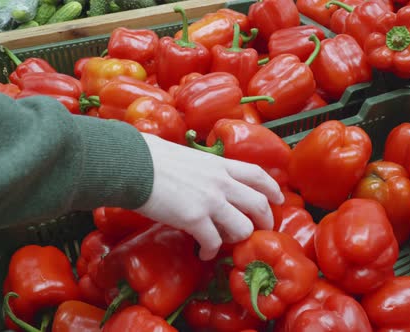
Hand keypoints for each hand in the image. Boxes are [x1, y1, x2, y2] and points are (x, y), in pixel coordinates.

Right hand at [136, 133, 284, 260]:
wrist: (131, 163)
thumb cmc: (150, 155)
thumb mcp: (186, 155)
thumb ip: (201, 167)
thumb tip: (197, 174)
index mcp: (219, 164)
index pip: (257, 174)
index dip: (272, 188)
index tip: (278, 198)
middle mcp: (221, 182)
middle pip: (258, 204)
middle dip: (266, 220)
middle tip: (261, 230)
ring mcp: (210, 201)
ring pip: (243, 228)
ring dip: (238, 239)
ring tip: (227, 243)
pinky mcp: (194, 219)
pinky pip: (214, 243)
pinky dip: (211, 252)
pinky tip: (204, 253)